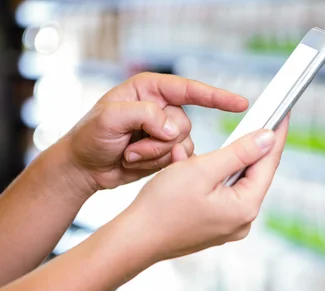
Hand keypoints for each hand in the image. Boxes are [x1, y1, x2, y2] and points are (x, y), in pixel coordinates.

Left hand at [60, 72, 248, 194]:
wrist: (84, 167)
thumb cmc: (89, 137)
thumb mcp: (110, 119)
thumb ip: (144, 115)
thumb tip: (173, 129)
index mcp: (149, 89)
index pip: (189, 89)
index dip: (216, 96)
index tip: (240, 103)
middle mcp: (160, 107)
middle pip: (185, 123)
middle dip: (160, 140)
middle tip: (132, 147)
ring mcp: (163, 131)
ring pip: (183, 144)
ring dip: (156, 154)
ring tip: (130, 155)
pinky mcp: (165, 151)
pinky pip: (179, 159)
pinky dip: (159, 164)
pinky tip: (136, 162)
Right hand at [120, 115, 289, 265]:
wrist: (134, 240)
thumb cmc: (163, 206)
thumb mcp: (202, 169)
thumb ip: (239, 152)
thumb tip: (268, 138)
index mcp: (245, 208)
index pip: (269, 163)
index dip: (275, 135)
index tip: (282, 114)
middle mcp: (242, 221)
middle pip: (251, 173)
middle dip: (237, 149)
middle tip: (241, 123)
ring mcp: (229, 226)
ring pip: (231, 181)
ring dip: (215, 162)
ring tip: (190, 157)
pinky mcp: (214, 226)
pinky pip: (218, 193)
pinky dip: (206, 177)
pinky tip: (184, 169)